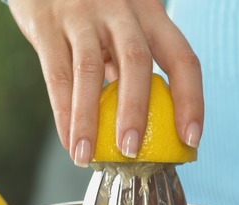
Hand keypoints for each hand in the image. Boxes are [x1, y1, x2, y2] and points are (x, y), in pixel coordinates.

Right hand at [8, 0, 202, 165]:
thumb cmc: (92, 8)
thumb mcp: (124, 24)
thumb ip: (132, 61)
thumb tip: (147, 126)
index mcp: (150, 14)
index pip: (182, 58)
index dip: (191, 101)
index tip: (191, 139)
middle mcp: (121, 10)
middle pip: (136, 61)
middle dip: (135, 111)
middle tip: (131, 151)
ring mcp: (82, 15)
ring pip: (90, 71)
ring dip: (89, 120)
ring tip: (87, 157)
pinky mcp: (46, 24)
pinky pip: (57, 74)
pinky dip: (63, 112)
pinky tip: (68, 141)